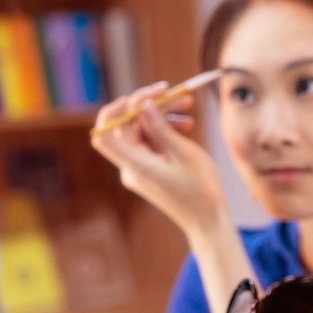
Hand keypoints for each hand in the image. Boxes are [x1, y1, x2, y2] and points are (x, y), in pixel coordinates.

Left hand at [91, 87, 227, 238]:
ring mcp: (138, 168)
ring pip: (141, 131)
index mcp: (135, 165)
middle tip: (172, 91)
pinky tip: (187, 124)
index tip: (138, 99)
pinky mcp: (149, 169)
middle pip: (126, 126)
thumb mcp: (183, 153)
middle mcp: (130, 166)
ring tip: (188, 105)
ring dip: (161, 114)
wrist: (207, 220)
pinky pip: (150, 142)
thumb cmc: (200, 190)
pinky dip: (164, 129)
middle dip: (148, 105)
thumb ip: (160, 128)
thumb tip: (143, 105)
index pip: (104, 134)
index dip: (115, 111)